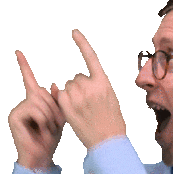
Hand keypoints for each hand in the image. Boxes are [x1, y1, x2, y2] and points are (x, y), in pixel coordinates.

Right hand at [9, 50, 66, 170]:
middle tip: (56, 124)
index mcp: (34, 102)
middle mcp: (24, 103)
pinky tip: (42, 130)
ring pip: (39, 101)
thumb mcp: (58, 118)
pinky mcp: (14, 117)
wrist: (42, 157)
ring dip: (50, 116)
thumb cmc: (50, 139)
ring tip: (49, 129)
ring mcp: (17, 110)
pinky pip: (34, 109)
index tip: (18, 52)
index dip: (24, 67)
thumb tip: (53, 84)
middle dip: (54, 108)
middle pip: (42, 92)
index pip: (29, 81)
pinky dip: (43, 120)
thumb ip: (57, 102)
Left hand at [57, 29, 125, 152]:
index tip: (74, 32)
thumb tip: (86, 80)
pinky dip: (63, 102)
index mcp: (103, 83)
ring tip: (81, 110)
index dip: (82, 44)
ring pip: (67, 87)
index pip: (91, 58)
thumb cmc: (112, 122)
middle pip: (76, 78)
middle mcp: (90, 87)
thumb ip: (99, 87)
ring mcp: (78, 97)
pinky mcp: (68, 107)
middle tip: (87, 103)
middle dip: (78, 87)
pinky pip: (60, 97)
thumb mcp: (111, 99)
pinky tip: (72, 111)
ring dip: (70, 95)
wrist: (108, 141)